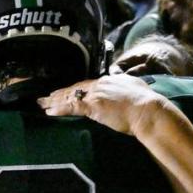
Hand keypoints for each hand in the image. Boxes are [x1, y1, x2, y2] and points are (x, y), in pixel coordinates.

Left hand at [37, 74, 167, 135]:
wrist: (149, 111)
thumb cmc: (147, 103)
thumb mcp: (136, 87)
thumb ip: (127, 84)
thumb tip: (126, 83)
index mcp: (109, 80)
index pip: (86, 84)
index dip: (74, 89)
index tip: (65, 92)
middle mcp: (100, 84)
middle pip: (75, 88)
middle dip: (60, 93)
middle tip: (46, 97)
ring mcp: (95, 95)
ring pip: (70, 96)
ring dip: (54, 101)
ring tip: (43, 104)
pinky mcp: (93, 106)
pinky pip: (71, 107)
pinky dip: (59, 109)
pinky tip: (49, 111)